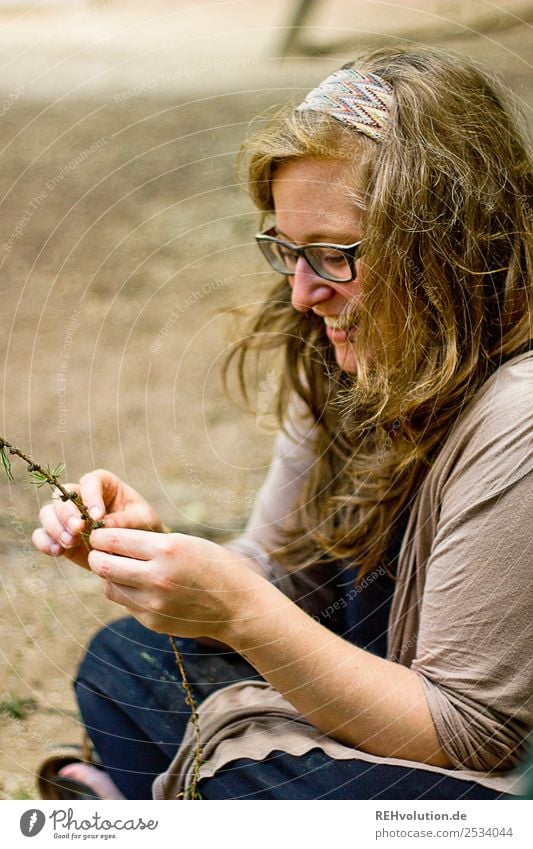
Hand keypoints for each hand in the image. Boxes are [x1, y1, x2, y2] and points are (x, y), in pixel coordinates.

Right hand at [32, 469, 163, 568]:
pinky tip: (57, 552)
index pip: (90, 482)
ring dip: (55, 527)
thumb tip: (102, 524)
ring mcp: (67, 516)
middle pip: (62, 496)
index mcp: (103, 484)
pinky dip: (45, 542)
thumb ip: (125, 520)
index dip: (90, 496)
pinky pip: (41, 535)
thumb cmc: (142, 525)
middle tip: (78, 530)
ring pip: (48, 513)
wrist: (137, 548)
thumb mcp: (142, 520)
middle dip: (67, 513)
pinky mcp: (60, 535)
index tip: (97, 516)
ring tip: (70, 543)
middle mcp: (80, 497)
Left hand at [87, 527, 260, 640]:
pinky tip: (139, 587)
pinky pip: (126, 604)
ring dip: (108, 577)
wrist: (236, 605)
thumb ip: (149, 543)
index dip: (100, 537)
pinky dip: (126, 593)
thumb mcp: (185, 542)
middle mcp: (157, 576)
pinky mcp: (152, 621)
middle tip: (98, 553)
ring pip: (109, 587)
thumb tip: (111, 544)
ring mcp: (153, 603)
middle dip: (96, 556)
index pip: (114, 540)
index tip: (99, 536)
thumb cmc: (212, 566)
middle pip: (103, 565)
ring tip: (119, 569)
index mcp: (167, 548)